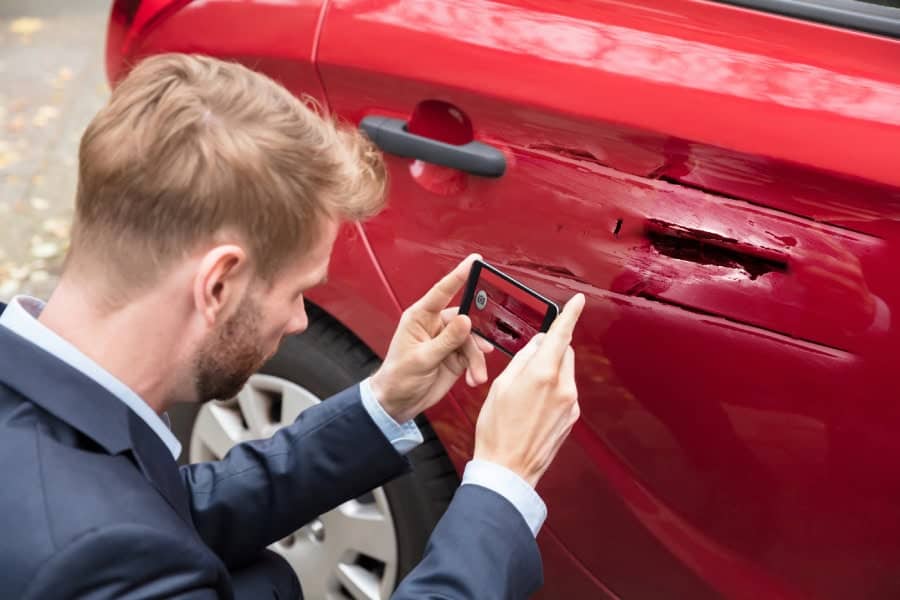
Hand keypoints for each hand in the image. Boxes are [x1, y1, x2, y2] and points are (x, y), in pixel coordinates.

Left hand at [370, 254, 494, 422]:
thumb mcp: (422, 359)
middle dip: (476, 336)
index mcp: (420, 317)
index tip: (475, 261)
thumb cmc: (398, 377)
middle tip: (484, 348)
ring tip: (476, 375)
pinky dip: (476, 367)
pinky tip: (474, 378)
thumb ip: (446, 340)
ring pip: (472, 341)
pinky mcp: (455, 356)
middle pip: (465, 319)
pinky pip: (473, 356)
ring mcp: (447, 341)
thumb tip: (466, 320)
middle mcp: (435, 325)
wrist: (397, 403)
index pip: (442, 291)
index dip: (460, 275)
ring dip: (477, 359)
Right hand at [473, 293, 585, 486]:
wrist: (508, 469)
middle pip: (564, 352)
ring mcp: (570, 403)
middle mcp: (563, 387)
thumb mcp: (500, 386)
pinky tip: (533, 406)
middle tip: (527, 361)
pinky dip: (553, 389)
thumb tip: (536, 345)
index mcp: (543, 374)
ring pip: (565, 371)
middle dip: (550, 349)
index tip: (577, 301)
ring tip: (525, 391)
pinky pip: (565, 391)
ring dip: (550, 370)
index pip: (561, 335)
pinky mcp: (571, 417)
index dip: (570, 314)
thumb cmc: (497, 430)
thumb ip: (522, 360)